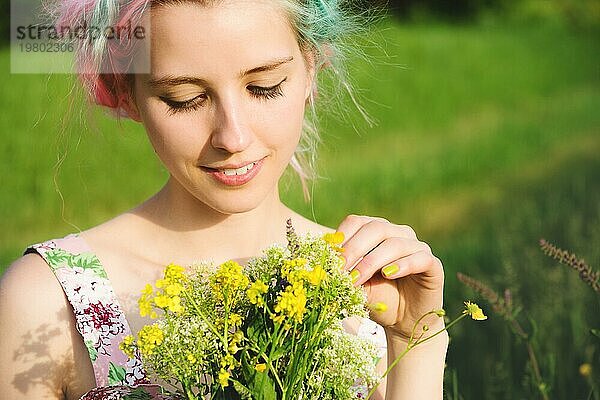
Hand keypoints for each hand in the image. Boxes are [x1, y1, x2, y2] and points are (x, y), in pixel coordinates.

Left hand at [336, 215, 444, 338]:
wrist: (403, 323)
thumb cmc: (377, 299)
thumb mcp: (356, 285)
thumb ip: (344, 274)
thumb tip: (323, 268)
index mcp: (377, 232)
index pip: (357, 222)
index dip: (342, 237)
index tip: (329, 257)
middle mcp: (398, 234)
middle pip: (375, 228)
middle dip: (354, 248)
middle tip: (340, 268)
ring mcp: (417, 247)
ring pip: (395, 243)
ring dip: (372, 261)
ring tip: (357, 278)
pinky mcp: (433, 264)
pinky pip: (420, 258)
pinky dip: (402, 264)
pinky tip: (388, 274)